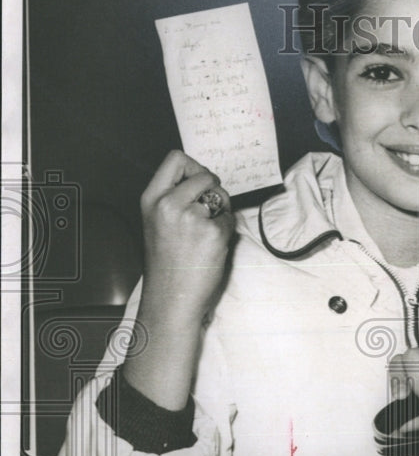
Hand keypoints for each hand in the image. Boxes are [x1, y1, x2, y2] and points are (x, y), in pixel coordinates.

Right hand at [139, 150, 234, 318]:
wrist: (171, 297)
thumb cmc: (167, 262)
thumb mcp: (156, 221)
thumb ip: (173, 197)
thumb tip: (201, 177)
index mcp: (151, 199)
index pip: (176, 158)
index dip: (194, 167)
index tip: (198, 184)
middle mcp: (168, 204)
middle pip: (205, 174)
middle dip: (213, 189)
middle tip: (208, 210)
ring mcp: (191, 217)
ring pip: (221, 196)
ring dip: (221, 210)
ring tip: (205, 232)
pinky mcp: (212, 232)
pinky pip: (230, 218)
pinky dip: (226, 230)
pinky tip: (212, 246)